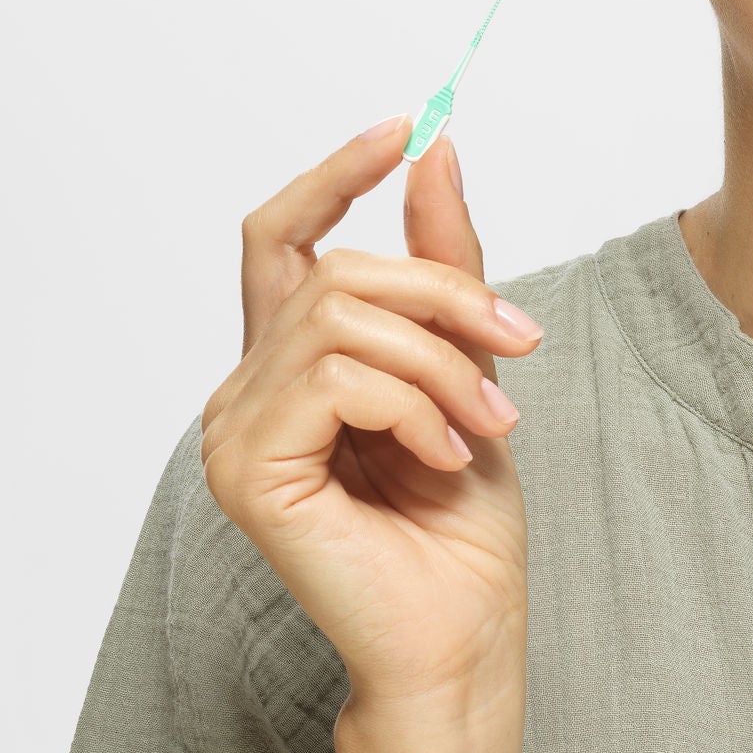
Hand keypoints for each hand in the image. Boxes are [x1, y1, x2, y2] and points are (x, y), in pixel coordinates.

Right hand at [200, 117, 538, 720]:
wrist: (464, 623)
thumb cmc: (459, 515)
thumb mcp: (466, 361)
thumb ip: (441, 262)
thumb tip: (435, 151)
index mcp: (290, 361)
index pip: (282, 238)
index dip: (336, 176)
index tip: (407, 129)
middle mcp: (247, 388)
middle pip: (338, 271)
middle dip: (445, 295)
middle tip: (515, 346)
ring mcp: (236, 429)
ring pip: (344, 318)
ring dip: (443, 363)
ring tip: (486, 422)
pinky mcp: (249, 470)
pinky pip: (340, 377)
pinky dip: (416, 405)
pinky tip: (443, 456)